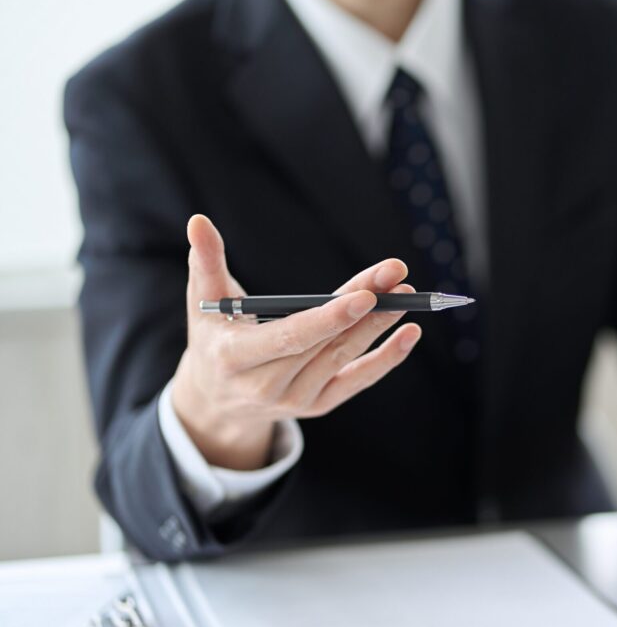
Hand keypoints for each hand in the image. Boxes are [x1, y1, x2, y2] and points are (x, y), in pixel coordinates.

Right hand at [171, 214, 421, 470]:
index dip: (329, 318)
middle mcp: (267, 386)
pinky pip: (357, 381)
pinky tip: (409, 333)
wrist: (217, 400)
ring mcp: (296, 400)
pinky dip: (386, 358)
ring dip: (380, 326)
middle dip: (364, 308)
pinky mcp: (319, 405)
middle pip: (326, 342)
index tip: (365, 294)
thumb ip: (205, 261)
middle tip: (395, 276)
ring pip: (345, 358)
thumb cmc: (213, 337)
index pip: (291, 337)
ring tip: (406, 293)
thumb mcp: (204, 301)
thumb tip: (197, 221)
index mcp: (235, 358)